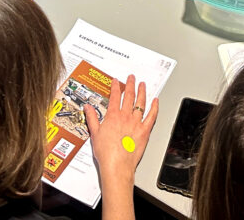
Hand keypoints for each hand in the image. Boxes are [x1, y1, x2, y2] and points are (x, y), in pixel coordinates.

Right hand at [86, 75, 158, 191]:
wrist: (117, 165)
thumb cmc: (106, 153)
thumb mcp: (94, 133)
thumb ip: (92, 118)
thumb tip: (88, 108)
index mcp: (113, 116)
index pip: (114, 96)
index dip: (115, 87)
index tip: (116, 81)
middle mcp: (125, 117)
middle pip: (129, 96)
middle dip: (130, 85)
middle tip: (132, 78)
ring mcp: (136, 123)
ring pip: (141, 103)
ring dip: (142, 92)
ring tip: (143, 84)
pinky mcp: (144, 131)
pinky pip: (152, 116)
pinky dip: (154, 107)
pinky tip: (156, 101)